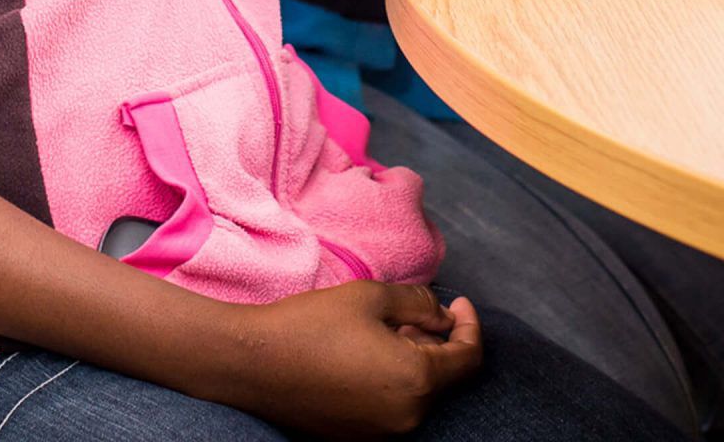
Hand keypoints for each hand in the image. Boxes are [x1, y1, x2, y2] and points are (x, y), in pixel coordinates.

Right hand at [210, 283, 482, 437]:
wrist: (254, 363)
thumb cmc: (311, 324)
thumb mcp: (372, 296)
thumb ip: (419, 303)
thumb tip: (443, 315)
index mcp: (416, 381)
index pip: (467, 358)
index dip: (469, 326)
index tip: (459, 304)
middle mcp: (406, 417)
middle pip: (444, 378)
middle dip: (437, 341)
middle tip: (411, 312)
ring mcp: (382, 434)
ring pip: (418, 393)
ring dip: (414, 361)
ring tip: (383, 331)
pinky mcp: (358, 438)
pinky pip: (392, 408)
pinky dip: (393, 382)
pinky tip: (364, 357)